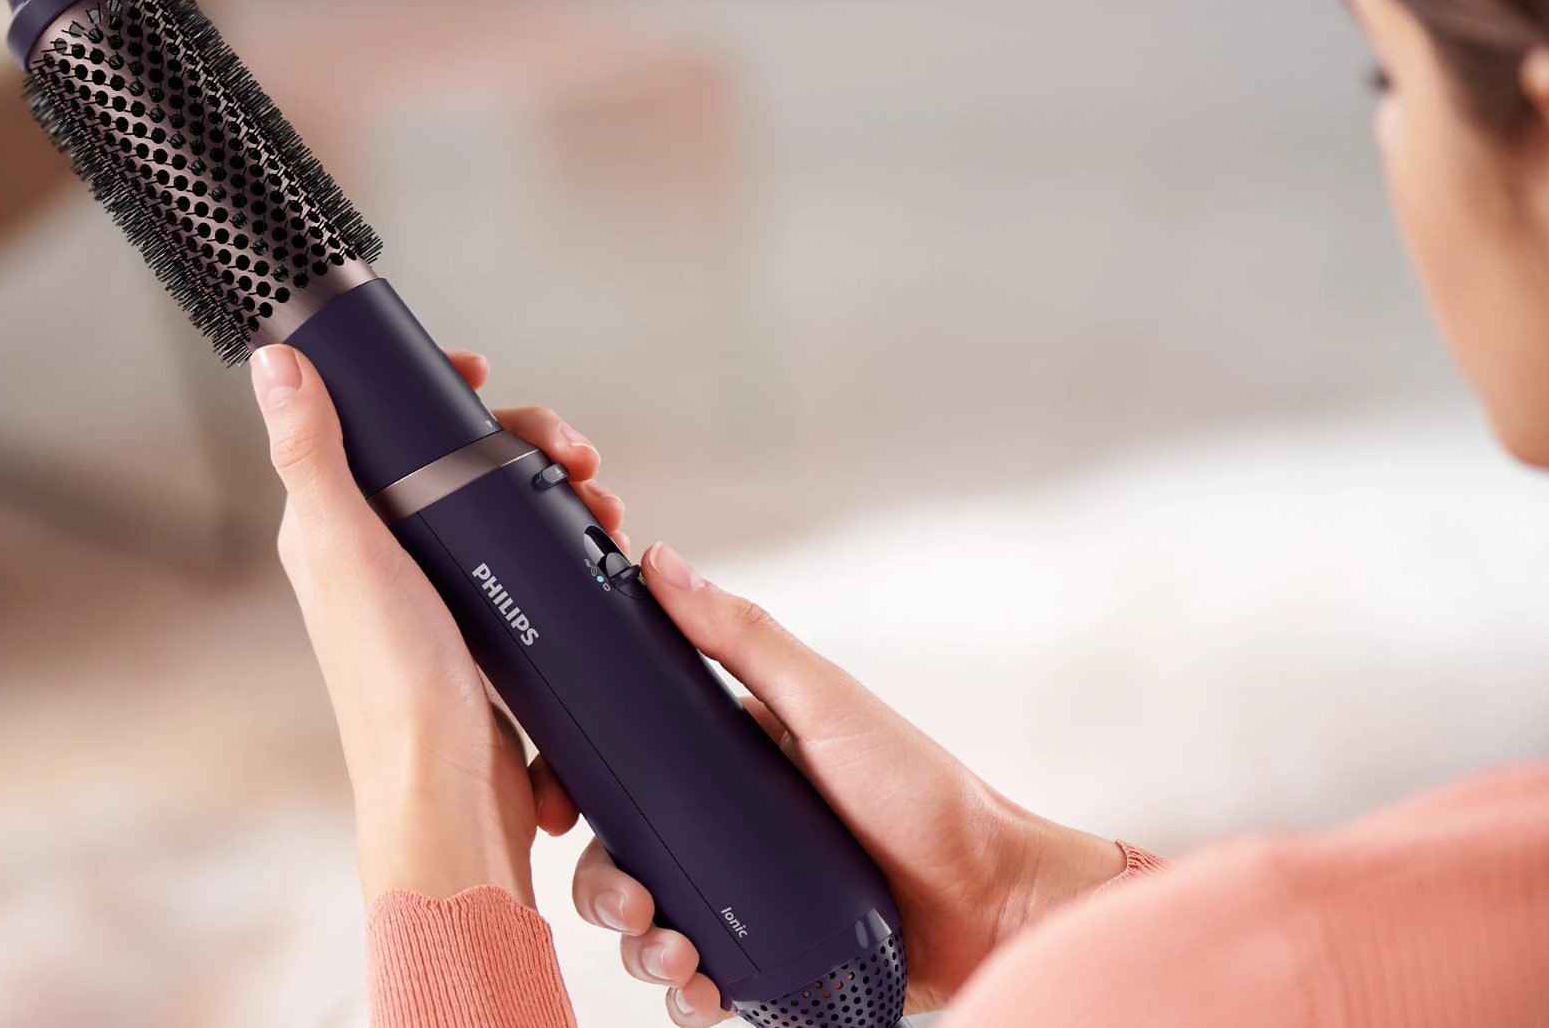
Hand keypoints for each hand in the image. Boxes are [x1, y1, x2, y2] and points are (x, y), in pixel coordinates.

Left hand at [252, 344, 621, 903]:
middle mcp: (383, 556)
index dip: (432, 391)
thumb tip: (276, 364)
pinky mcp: (485, 628)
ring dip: (556, 489)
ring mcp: (438, 593)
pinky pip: (526, 558)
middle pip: (457, 460)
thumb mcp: (348, 551)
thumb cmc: (393, 683)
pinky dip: (563, 541)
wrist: (451, 790)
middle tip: (573, 452)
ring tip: (600, 505)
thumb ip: (311, 457)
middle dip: (524, 441)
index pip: (380, 428)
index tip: (481, 375)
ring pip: (500, 506)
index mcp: (337, 530)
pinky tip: (593, 548)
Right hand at [557, 542, 1125, 1024]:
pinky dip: (687, 994)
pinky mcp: (766, 958)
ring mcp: (742, 896)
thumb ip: (744, 637)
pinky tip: (704, 991)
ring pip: (649, 925)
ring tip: (678, 957)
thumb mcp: (826, 703)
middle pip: (619, 856)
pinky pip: (699, 983)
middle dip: (604, 888)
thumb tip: (661, 564)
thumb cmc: (923, 791)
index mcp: (724, 761)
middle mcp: (723, 828)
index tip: (555, 810)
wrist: (992, 898)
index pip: (619, 768)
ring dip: (640, 948)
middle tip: (632, 903)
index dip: (572, 789)